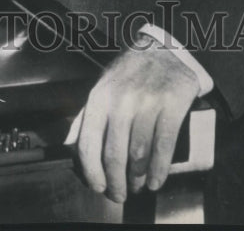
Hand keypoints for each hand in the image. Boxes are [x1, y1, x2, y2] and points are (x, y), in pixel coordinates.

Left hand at [74, 34, 198, 202]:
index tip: (98, 186)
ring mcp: (147, 102)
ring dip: (137, 179)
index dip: (92, 172)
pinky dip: (159, 170)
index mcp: (99, 97)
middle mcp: (121, 100)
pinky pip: (164, 146)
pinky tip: (155, 180)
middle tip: (120, 193)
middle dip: (116, 182)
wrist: (163, 49)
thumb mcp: (102, 88)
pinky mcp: (172, 105)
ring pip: (139, 154)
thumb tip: (72, 148)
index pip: (89, 143)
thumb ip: (86, 117)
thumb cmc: (130, 73)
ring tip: (138, 185)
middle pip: (115, 155)